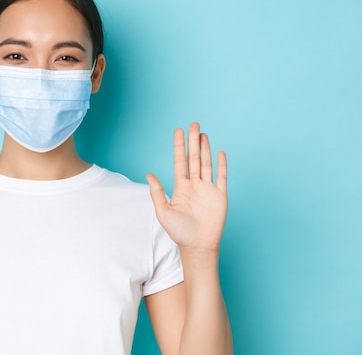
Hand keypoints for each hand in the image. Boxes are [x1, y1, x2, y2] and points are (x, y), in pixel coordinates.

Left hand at [146, 122, 227, 253]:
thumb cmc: (179, 232)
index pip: (180, 162)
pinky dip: (221, 165)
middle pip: (194, 158)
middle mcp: (194, 185)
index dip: (179, 146)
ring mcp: (208, 189)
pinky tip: (219, 153)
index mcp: (180, 187)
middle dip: (193, 141)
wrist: (198, 246)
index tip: (178, 131)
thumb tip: (148, 174)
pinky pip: (221, 177)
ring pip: (206, 164)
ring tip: (203, 134)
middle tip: (193, 124)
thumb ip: (157, 192)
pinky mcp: (220, 196)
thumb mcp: (163, 211)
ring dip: (205, 149)